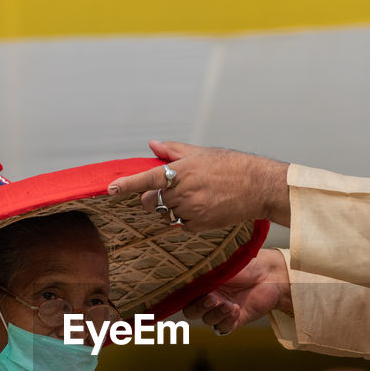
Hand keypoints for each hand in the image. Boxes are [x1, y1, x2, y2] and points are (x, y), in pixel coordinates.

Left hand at [107, 140, 290, 231]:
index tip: (111, 189)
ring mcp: (191, 210)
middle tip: (170, 191)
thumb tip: (152, 145)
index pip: (147, 179)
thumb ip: (173, 150)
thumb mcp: (201, 153)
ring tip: (195, 197)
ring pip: (167, 214)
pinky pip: (181, 225)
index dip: (127, 185)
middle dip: (154, 198)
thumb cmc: (232, 166)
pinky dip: (186, 219)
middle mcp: (183, 191)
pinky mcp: (199, 225)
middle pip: (152, 201)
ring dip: (173, 208)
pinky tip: (204, 208)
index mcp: (181, 171)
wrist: (258, 186)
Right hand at [184, 248, 291, 334]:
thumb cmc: (246, 263)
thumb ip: (202, 271)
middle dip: (198, 308)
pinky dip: (226, 320)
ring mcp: (221, 309)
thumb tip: (185, 272)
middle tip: (211, 299)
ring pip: (207, 320)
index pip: (183, 295)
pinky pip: (223, 327)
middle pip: (191, 311)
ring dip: (215, 314)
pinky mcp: (235, 319)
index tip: (184, 295)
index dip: (179, 298)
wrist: (270, 274)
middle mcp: (209, 297)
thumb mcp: (220, 264)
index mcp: (202, 283)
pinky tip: (235, 310)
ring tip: (228, 304)